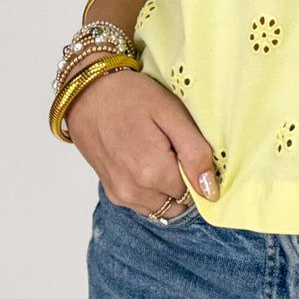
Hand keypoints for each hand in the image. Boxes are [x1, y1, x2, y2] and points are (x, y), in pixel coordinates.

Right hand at [65, 66, 219, 216]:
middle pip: (177, 203)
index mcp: (153, 173)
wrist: (88, 91)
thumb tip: (210, 192)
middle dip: (182, 183)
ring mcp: (120, 194)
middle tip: (174, 150)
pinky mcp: (111, 191)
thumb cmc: (131, 96)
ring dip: (166, 188)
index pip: (194, 194)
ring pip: (160, 207)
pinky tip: (144, 159)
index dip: (195, 171)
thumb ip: (195, 153)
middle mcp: (134, 191)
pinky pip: (142, 203)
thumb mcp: (172, 114)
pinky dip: (150, 189)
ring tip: (158, 153)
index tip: (187, 150)